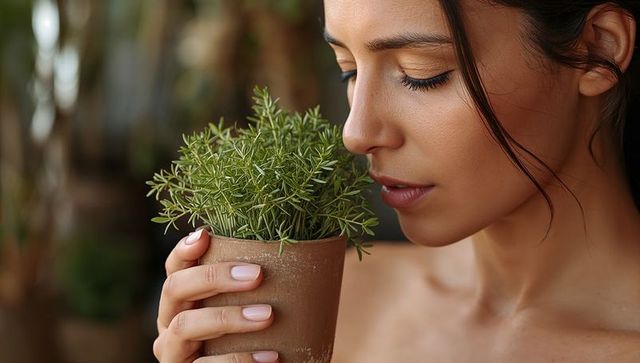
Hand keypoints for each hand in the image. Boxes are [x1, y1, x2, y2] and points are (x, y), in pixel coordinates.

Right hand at [153, 228, 278, 362]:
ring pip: (186, 326)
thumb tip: (299, 250)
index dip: (184, 250)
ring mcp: (174, 353)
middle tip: (257, 275)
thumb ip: (252, 286)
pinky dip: (239, 360)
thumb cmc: (254, 337)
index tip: (206, 234)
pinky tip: (270, 356)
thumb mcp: (247, 307)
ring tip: (268, 314)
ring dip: (228, 317)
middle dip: (214, 277)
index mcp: (181, 301)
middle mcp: (169, 324)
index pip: (174, 268)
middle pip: (175, 289)